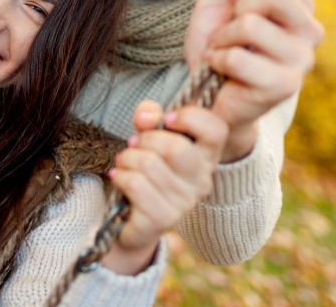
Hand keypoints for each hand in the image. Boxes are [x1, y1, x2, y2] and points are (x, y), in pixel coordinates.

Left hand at [102, 100, 223, 274]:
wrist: (135, 219)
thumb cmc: (148, 170)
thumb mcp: (150, 135)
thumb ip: (150, 116)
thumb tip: (146, 117)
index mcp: (206, 157)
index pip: (216, 129)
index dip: (191, 116)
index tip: (167, 119)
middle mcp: (202, 180)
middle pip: (176, 148)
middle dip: (145, 139)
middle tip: (134, 144)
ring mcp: (185, 202)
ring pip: (149, 164)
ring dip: (127, 158)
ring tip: (124, 162)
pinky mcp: (163, 218)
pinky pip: (135, 184)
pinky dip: (120, 176)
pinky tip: (119, 178)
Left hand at [186, 0, 323, 160]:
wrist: (208, 94)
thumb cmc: (217, 43)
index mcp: (301, 5)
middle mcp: (311, 30)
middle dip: (237, 8)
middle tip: (230, 28)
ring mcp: (302, 60)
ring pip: (251, 25)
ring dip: (222, 38)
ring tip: (222, 50)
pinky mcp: (286, 86)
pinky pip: (239, 57)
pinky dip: (218, 60)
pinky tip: (221, 69)